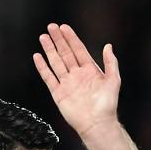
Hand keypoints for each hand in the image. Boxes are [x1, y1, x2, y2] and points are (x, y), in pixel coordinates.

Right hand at [33, 23, 120, 137]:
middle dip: (58, 40)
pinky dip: (42, 67)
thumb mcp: (113, 80)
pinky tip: (37, 57)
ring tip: (43, 37)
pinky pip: (48, 77)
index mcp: (90, 70)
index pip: (78, 49)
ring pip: (55, 62)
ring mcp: (66, 83)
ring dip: (49, 50)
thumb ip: (111, 62)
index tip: (64, 27)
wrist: (96, 122)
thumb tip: (107, 45)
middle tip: (50, 27)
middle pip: (65, 53)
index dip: (71, 38)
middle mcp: (76, 74)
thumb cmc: (107, 103)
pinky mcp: (57, 92)